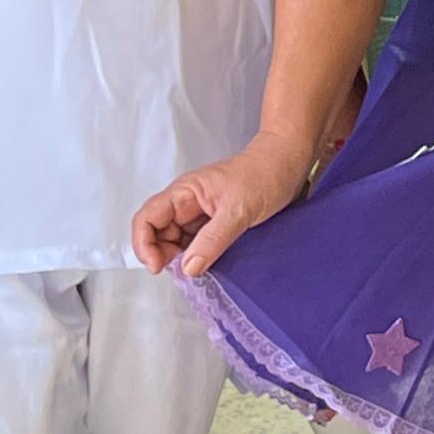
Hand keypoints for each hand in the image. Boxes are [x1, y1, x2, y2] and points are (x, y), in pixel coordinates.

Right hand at [131, 139, 309, 278]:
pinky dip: (197, 254)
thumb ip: (213, 239)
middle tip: (184, 271)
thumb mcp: (239, 210)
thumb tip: (188, 267)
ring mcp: (200, 212)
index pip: (146, 218)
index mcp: (184, 192)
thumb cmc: (265, 174)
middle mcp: (187, 202)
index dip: (144, 244)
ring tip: (199, 268)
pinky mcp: (215, 221)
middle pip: (157, 232)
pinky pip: (196, 241)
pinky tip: (209, 263)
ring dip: (181, 257)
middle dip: (163, 254)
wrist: (290, 162)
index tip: (158, 266)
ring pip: (176, 239)